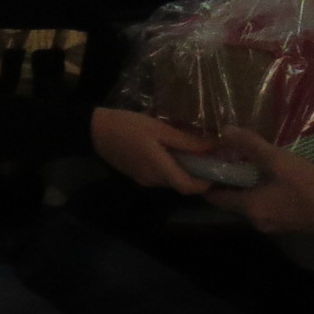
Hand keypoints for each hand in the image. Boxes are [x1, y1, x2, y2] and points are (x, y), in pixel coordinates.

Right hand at [89, 106, 214, 194]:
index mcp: (159, 169)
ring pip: (171, 179)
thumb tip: (213, 146)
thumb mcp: (159, 129)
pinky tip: (173, 151)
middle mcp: (153, 180)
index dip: (206, 184)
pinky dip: (172, 166)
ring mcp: (143, 179)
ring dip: (184, 169)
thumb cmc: (128, 127)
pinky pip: (161, 174)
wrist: (94, 130)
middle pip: (181, 184)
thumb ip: (186, 140)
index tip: (218, 170)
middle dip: (198, 174)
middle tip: (211, 156)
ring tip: (194, 150)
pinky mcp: (137, 174)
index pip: (189, 187)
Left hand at [203, 127, 313, 236]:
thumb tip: (224, 131)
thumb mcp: (278, 160)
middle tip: (227, 157)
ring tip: (247, 162)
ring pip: (247, 202)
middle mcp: (254, 220)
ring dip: (245, 185)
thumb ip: (251, 145)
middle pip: (231, 200)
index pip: (215, 198)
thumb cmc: (307, 186)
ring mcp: (269, 224)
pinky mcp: (283, 222)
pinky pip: (262, 205)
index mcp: (249, 207)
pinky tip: (268, 176)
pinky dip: (259, 192)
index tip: (205, 162)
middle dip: (228, 180)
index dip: (207, 180)